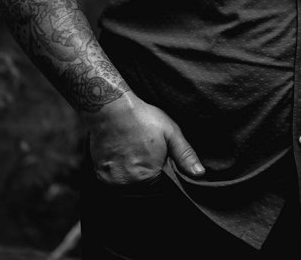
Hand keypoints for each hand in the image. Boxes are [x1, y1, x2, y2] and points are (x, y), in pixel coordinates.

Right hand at [83, 92, 204, 184]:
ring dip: (133, 178)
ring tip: (134, 156)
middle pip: (143, 190)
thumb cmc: (144, 118)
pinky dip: (119, 174)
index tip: (159, 165)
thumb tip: (200, 174)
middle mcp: (128, 183)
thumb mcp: (171, 133)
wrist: (112, 109)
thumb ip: (185, 155)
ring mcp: (112, 180)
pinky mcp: (100, 174)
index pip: (159, 190)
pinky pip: (114, 182)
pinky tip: (123, 157)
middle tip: (145, 156)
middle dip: (147, 178)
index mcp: (148, 176)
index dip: (161, 177)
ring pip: (128, 188)